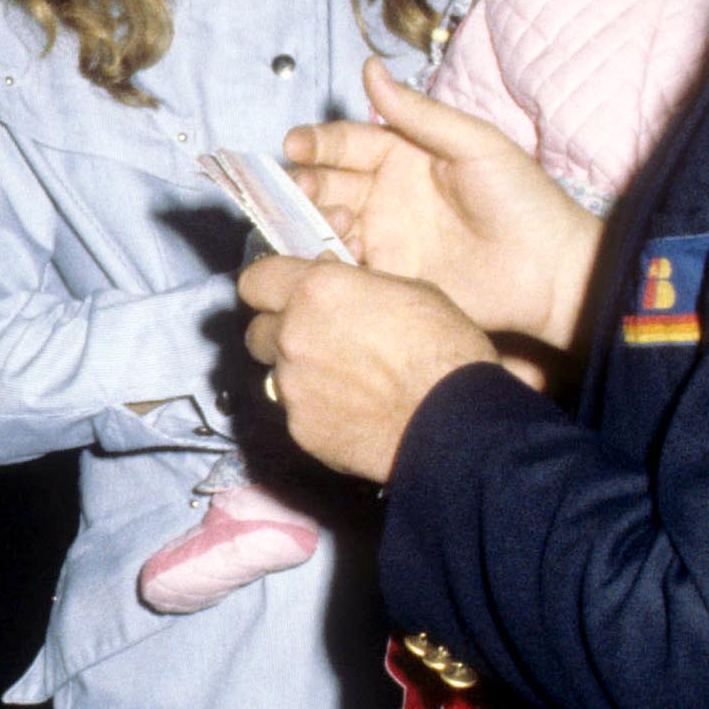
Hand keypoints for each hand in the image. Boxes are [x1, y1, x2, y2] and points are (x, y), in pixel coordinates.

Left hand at [240, 251, 498, 482]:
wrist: (453, 423)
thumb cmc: (443, 349)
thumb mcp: (407, 290)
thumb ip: (352, 285)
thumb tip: (329, 282)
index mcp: (316, 291)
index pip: (255, 280)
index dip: (270, 285)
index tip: (286, 292)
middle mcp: (292, 335)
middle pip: (257, 330)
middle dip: (281, 331)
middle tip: (317, 337)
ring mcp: (291, 386)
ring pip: (276, 372)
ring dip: (298, 371)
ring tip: (344, 379)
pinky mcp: (299, 428)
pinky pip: (295, 411)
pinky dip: (315, 408)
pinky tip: (352, 410)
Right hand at [284, 58, 603, 351]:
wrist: (548, 270)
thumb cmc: (522, 199)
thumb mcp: (474, 143)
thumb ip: (419, 112)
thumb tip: (370, 67)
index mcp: (402, 154)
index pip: (345, 142)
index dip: (317, 143)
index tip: (294, 145)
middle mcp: (383, 193)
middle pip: (325, 183)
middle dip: (304, 183)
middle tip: (301, 189)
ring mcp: (382, 236)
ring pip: (325, 223)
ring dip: (314, 221)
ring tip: (338, 222)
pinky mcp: (385, 276)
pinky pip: (341, 266)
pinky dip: (326, 260)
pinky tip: (335, 257)